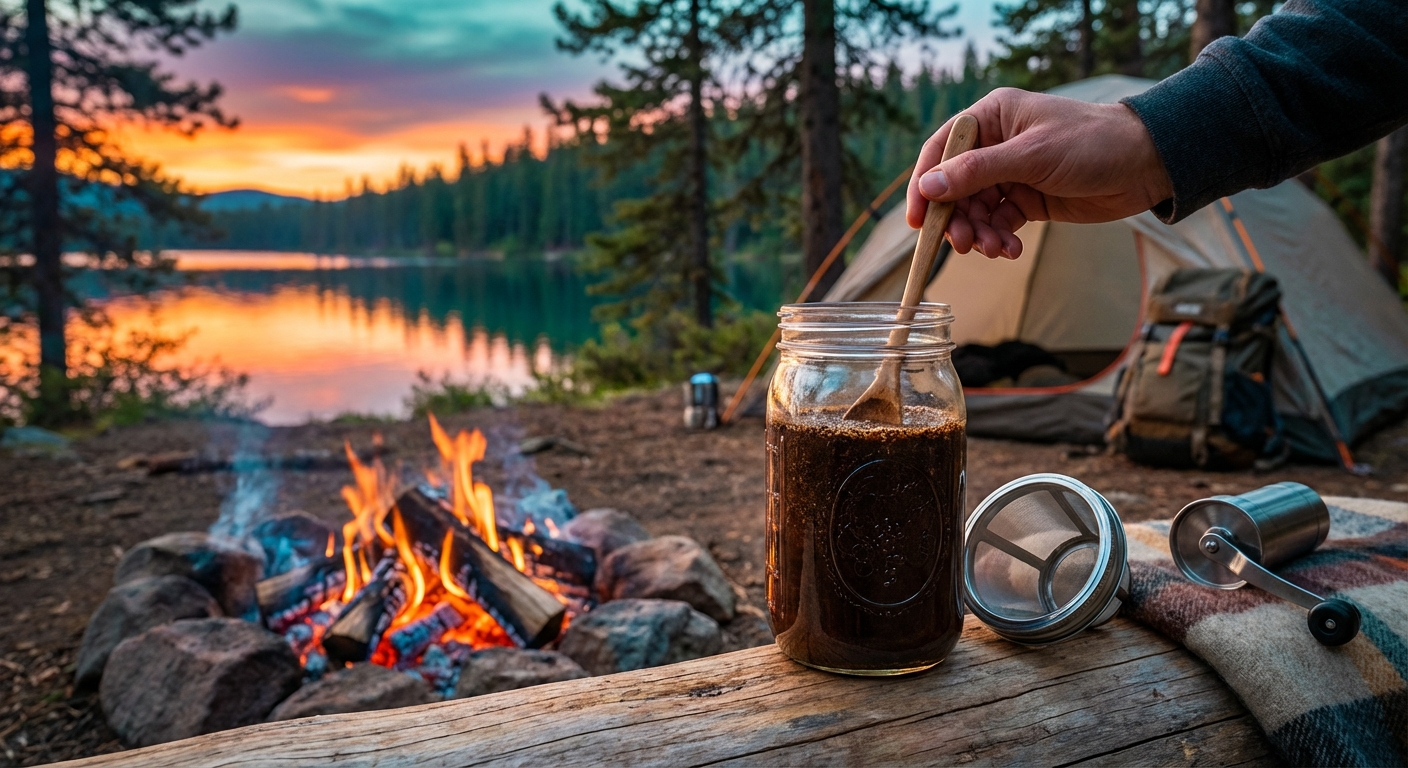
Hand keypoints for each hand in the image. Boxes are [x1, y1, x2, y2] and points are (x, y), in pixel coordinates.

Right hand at [906, 88, 1174, 258]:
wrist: (1147, 164)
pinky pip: (999, 223)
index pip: (941, 150)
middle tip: (965, 245)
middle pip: (955, 187)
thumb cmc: (1092, 144)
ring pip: (976, 210)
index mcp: (992, 117)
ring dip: (981, 234)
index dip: (924, 185)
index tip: (917, 219)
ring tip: (996, 250)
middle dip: (958, 219)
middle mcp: (996, 144)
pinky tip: (1011, 250)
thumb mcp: (1030, 156)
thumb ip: (976, 172)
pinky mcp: (1028, 199)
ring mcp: (1011, 173)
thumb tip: (928, 188)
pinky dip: (1000, 239)